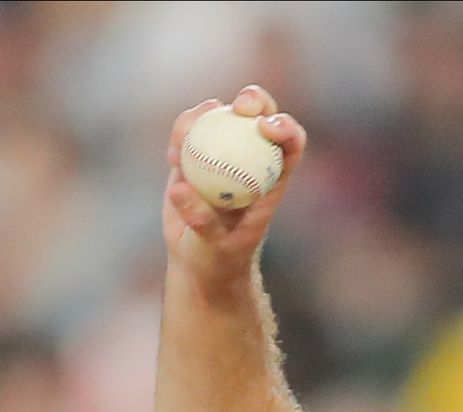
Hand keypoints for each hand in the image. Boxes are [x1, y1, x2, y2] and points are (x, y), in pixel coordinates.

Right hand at [162, 85, 306, 287]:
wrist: (199, 260)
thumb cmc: (219, 257)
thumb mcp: (215, 245)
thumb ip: (202, 219)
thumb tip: (181, 186)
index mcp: (273, 178)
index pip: (290, 144)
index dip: (285, 127)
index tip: (265, 127)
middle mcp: (252, 158)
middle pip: (259, 117)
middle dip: (254, 100)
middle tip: (237, 106)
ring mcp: (223, 153)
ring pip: (220, 118)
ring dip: (202, 116)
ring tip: (183, 143)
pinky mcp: (196, 154)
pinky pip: (188, 133)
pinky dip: (179, 137)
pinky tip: (172, 157)